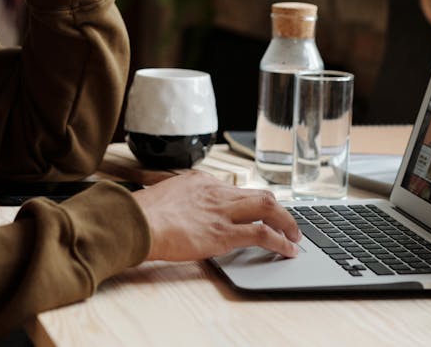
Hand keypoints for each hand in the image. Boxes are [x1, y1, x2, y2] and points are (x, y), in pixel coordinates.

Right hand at [132, 172, 300, 260]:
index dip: (251, 204)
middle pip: (260, 194)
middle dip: (278, 209)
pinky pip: (262, 234)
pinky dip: (280, 242)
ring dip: (287, 223)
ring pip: (269, 208)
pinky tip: (287, 250)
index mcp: (200, 181)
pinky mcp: (223, 233)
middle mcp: (215, 191)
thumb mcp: (163, 197)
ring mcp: (221, 211)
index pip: (235, 190)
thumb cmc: (141, 215)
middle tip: (288, 223)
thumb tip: (182, 213)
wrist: (135, 222)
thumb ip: (180, 201)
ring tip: (295, 236)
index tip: (257, 213)